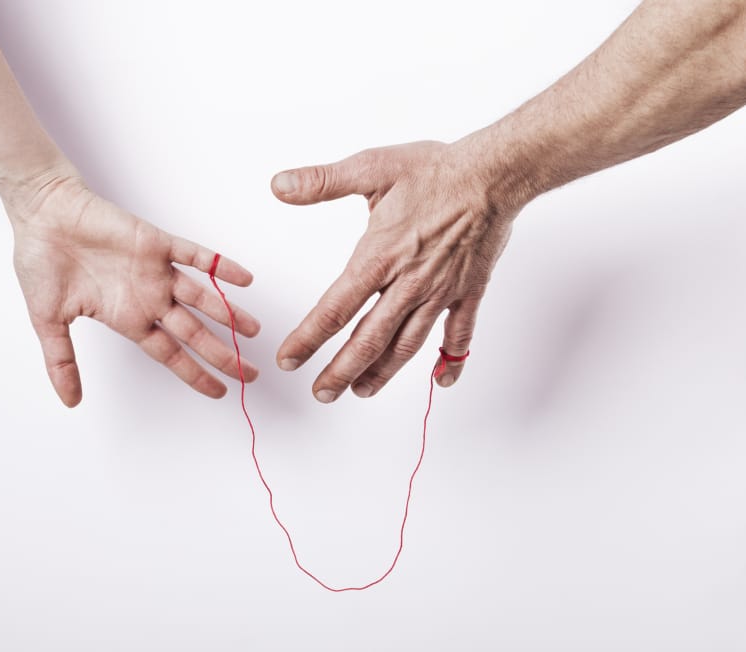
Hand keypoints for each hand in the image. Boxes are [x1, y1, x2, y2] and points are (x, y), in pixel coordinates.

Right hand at [6, 174, 259, 406]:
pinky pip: (196, 256)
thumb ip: (62, 362)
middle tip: (251, 374)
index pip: (170, 355)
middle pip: (194, 333)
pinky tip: (244, 279)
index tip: (219, 391)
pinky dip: (219, 266)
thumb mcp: (48, 321)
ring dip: (228, 314)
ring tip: (254, 331)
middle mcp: (148, 298)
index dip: (195, 374)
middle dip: (222, 355)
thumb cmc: (42, 262)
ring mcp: (156, 272)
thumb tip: (70, 402)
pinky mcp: (157, 243)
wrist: (42, 215)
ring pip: (202, 298)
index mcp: (127, 318)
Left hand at [271, 141, 519, 401]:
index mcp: (379, 257)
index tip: (288, 360)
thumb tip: (280, 185)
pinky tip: (441, 382)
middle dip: (341, 371)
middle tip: (321, 394)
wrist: (496, 173)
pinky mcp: (469, 292)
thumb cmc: (436, 170)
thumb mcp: (372, 167)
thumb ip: (322, 181)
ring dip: (382, 372)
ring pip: (407, 345)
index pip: (334, 308)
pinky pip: (461, 335)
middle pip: (368, 340)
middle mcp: (408, 283)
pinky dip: (452, 361)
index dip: (308, 338)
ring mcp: (440, 292)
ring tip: (362, 391)